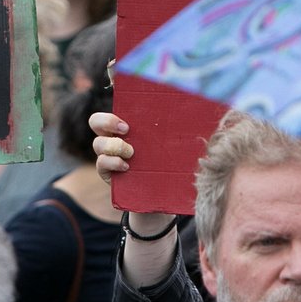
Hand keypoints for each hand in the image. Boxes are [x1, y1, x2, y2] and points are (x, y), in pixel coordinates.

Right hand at [90, 112, 174, 238]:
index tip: (129, 119)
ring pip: (98, 144)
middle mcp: (113, 137)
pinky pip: (101, 164)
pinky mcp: (106, 173)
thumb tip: (204, 114)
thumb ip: (178, 129)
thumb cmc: (169, 162)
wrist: (163, 194)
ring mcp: (107, 156)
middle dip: (108, 122)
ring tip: (132, 154)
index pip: (115, 108)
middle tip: (127, 130)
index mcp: (127, 125)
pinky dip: (112, 163)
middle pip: (96, 122)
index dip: (113, 108)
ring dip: (114, 146)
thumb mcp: (173, 144)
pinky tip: (127, 167)